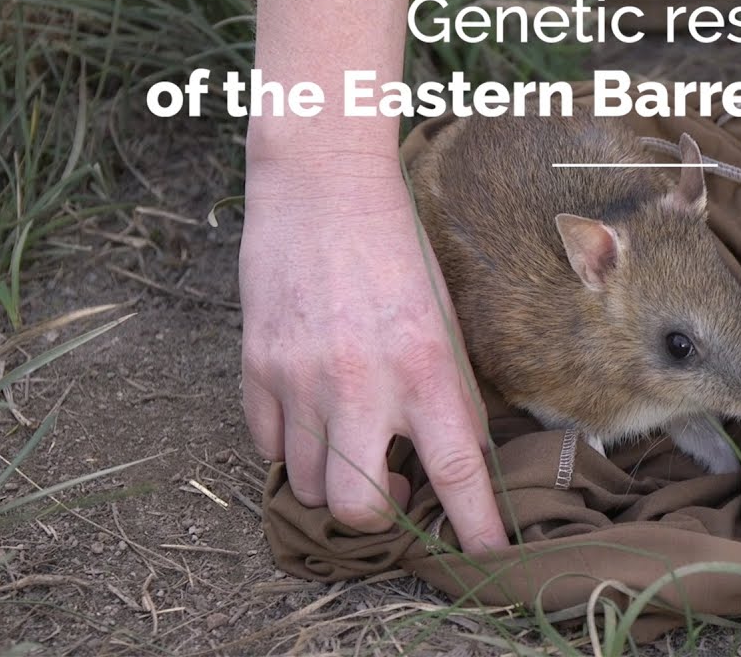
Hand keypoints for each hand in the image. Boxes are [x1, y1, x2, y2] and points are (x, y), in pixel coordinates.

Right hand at [239, 152, 507, 551]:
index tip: (483, 554)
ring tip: (354, 447)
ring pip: (310, 486)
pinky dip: (293, 451)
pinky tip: (314, 420)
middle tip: (398, 494)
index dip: (474, 525)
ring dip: (337, 483)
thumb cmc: (396, 249)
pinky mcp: (257, 367)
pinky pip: (268, 447)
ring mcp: (300, 379)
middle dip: (382, 520)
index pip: (457, 470)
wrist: (322, 186)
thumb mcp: (443, 319)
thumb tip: (459, 455)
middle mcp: (361, 383)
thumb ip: (448, 391)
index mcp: (425, 367)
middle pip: (360, 508)